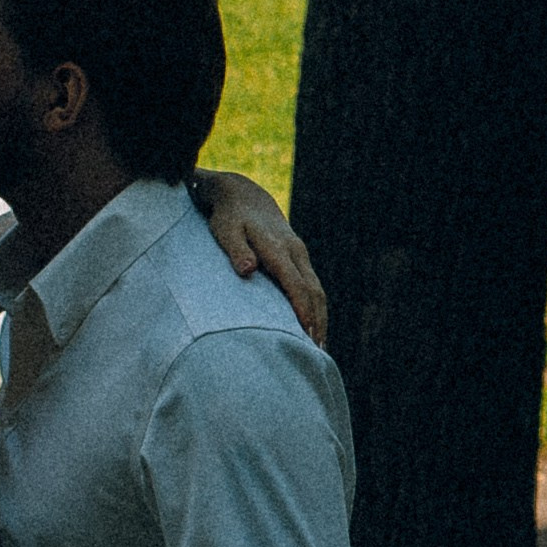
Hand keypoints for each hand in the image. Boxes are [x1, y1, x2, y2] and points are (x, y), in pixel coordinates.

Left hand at [194, 170, 327, 347]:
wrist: (244, 196)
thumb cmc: (229, 218)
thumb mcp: (225, 231)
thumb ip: (236, 250)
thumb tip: (247, 269)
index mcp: (278, 248)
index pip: (296, 284)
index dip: (302, 310)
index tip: (307, 334)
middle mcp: (295, 251)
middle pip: (313, 291)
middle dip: (317, 320)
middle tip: (316, 351)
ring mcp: (300, 253)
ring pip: (317, 289)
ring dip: (320, 316)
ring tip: (319, 345)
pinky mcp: (299, 256)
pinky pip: (313, 284)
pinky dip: (317, 306)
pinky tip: (314, 325)